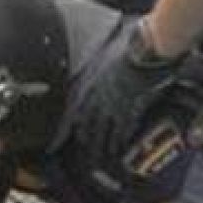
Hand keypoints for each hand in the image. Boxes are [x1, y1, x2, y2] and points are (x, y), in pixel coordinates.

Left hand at [65, 20, 187, 158]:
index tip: (56, 141)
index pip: (73, 112)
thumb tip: (92, 75)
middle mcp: (98, 97)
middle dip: (86, 140)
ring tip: (103, 155)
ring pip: (103, 130)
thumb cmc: (128, 48)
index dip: (64, 129)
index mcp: (89, 84)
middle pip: (88, 125)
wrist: (145, 50)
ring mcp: (113, 104)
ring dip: (103, 144)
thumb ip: (98, 66)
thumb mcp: (105, 56)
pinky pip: (121, 128)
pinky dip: (120, 139)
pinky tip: (120, 147)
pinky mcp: (129, 108)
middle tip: (85, 152)